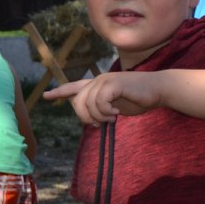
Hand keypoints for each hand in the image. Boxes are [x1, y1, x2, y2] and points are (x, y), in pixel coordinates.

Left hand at [46, 71, 167, 124]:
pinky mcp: (113, 84)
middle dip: (85, 116)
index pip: (74, 87)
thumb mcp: (117, 104)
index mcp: (99, 84)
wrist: (159, 89)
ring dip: (99, 116)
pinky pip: (99, 102)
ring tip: (112, 118)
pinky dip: (106, 111)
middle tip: (99, 123)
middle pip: (78, 101)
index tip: (45, 96)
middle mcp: (98, 80)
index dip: (60, 92)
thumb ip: (102, 108)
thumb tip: (91, 119)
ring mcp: (105, 80)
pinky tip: (116, 112)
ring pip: (88, 104)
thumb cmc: (141, 98)